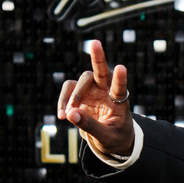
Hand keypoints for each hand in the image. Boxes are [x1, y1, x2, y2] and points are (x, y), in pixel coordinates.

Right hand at [57, 40, 134, 156]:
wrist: (109, 139)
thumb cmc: (114, 138)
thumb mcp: (105, 137)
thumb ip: (90, 126)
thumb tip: (70, 114)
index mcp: (119, 102)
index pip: (120, 88)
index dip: (120, 79)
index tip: (121, 68)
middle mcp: (107, 91)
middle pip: (101, 71)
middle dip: (98, 57)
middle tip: (95, 43)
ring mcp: (92, 90)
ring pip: (80, 81)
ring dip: (72, 97)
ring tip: (66, 116)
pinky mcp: (80, 93)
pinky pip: (68, 89)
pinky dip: (63, 101)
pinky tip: (62, 116)